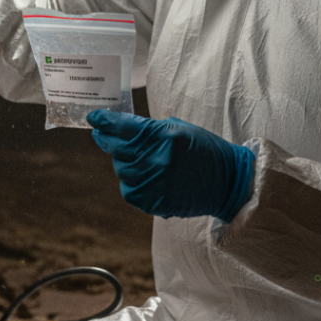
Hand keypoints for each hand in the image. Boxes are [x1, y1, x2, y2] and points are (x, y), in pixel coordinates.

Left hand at [86, 110, 254, 221]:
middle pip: (117, 149)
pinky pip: (129, 190)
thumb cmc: (204, 150)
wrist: (227, 183)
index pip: (124, 127)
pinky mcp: (154, 203)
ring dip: (122, 162)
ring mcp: (154, 183)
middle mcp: (156, 160)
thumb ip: (150, 130)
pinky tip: (141, 176)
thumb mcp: (179, 129)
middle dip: (106, 139)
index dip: (105, 121)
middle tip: (101, 134)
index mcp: (164, 137)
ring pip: (121, 170)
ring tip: (133, 157)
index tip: (93, 118)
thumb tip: (121, 129)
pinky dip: (130, 182)